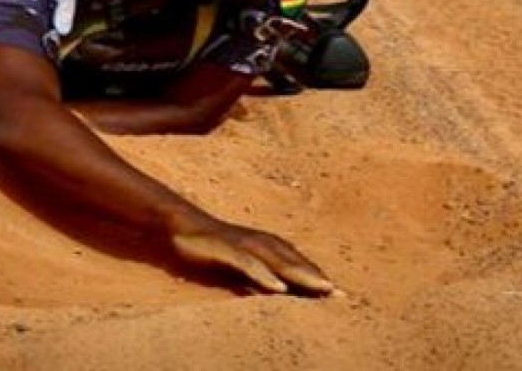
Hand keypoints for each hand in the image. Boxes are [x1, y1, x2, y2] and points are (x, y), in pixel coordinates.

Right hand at [171, 215, 334, 295]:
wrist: (181, 225)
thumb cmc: (212, 249)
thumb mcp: (238, 270)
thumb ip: (259, 281)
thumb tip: (277, 297)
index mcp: (267, 247)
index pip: (299, 265)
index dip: (319, 279)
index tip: (341, 296)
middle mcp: (262, 243)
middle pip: (296, 263)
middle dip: (319, 278)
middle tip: (341, 294)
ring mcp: (246, 244)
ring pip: (280, 261)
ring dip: (302, 275)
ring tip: (322, 290)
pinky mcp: (229, 248)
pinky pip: (251, 264)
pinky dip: (266, 275)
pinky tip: (278, 287)